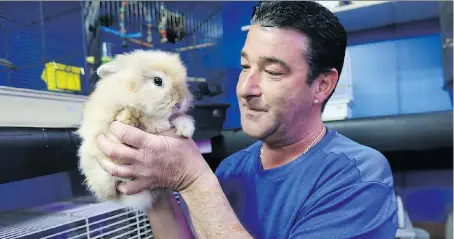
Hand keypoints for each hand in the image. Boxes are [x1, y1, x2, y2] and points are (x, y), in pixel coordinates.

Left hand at [96, 121, 210, 194]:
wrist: (192, 174)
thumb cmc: (186, 151)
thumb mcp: (176, 131)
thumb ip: (162, 123)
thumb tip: (151, 112)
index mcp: (150, 144)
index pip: (125, 134)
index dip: (116, 127)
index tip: (114, 124)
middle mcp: (142, 159)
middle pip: (114, 152)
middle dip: (103, 143)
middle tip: (100, 138)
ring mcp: (141, 174)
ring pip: (115, 170)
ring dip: (104, 163)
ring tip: (101, 157)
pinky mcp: (144, 184)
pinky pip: (126, 187)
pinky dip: (119, 184)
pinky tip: (117, 179)